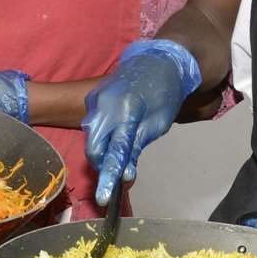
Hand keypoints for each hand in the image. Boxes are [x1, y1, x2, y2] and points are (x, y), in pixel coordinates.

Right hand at [83, 40, 200, 206]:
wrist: (159, 59)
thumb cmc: (164, 92)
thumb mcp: (157, 124)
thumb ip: (136, 148)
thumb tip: (124, 175)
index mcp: (126, 111)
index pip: (115, 151)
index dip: (109, 176)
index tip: (104, 198)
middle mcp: (105, 104)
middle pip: (94, 146)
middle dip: (103, 163)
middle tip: (118, 172)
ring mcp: (96, 99)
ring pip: (92, 136)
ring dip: (103, 148)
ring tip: (122, 148)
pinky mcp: (93, 97)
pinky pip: (93, 123)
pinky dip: (102, 133)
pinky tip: (117, 130)